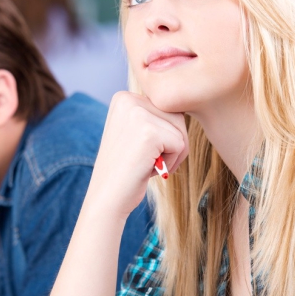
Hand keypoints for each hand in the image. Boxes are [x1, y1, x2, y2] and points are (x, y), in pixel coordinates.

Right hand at [86, 92, 188, 219]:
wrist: (106, 198)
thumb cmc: (125, 170)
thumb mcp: (134, 132)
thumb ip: (154, 115)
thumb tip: (187, 101)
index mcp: (124, 97)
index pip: (167, 109)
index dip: (162, 136)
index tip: (139, 150)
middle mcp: (128, 99)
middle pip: (177, 117)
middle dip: (170, 144)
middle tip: (145, 160)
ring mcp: (138, 115)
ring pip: (181, 131)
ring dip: (172, 154)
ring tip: (147, 163)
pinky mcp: (149, 133)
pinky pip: (181, 146)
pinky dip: (171, 163)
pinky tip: (148, 169)